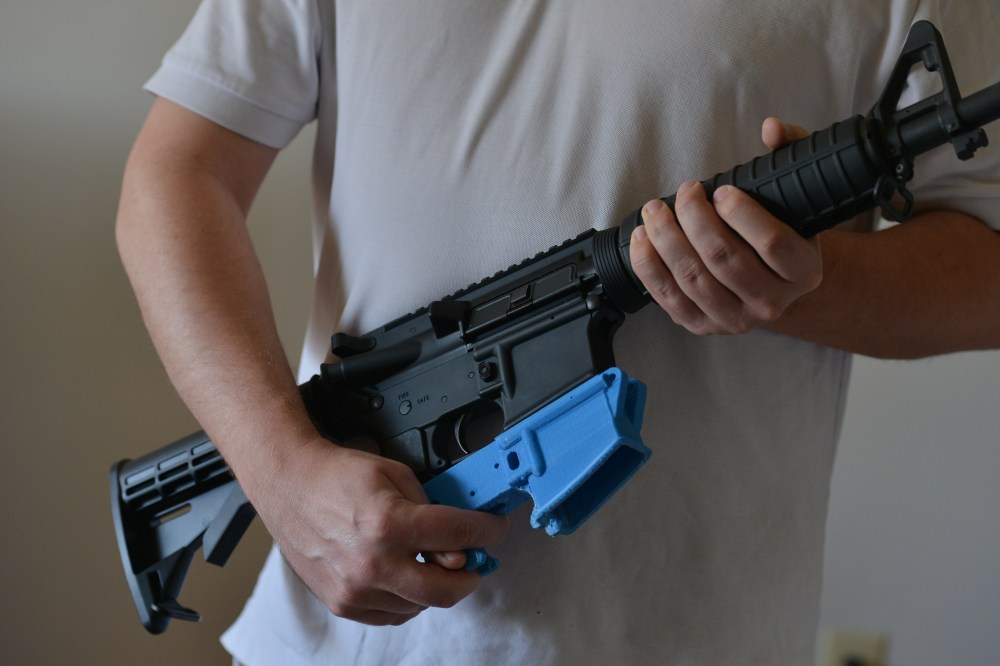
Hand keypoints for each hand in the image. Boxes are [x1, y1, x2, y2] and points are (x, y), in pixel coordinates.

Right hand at [245, 435, 509, 625]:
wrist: (289, 485)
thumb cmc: (337, 476)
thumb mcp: (396, 475)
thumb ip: (433, 510)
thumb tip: (459, 547)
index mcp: (388, 523)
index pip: (459, 536)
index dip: (488, 532)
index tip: (495, 530)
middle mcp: (372, 563)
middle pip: (446, 589)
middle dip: (471, 576)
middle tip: (475, 562)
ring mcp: (356, 589)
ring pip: (421, 606)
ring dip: (436, 586)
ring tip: (430, 561)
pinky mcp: (343, 603)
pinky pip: (393, 614)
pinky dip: (408, 599)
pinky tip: (405, 574)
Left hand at [629, 118, 821, 334]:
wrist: (770, 281)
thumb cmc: (779, 231)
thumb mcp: (794, 194)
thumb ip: (791, 152)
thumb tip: (771, 128)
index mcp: (804, 271)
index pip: (773, 243)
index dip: (742, 214)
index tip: (721, 191)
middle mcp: (773, 303)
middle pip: (725, 259)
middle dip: (695, 220)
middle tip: (684, 192)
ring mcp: (737, 319)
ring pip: (694, 279)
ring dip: (667, 240)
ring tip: (655, 211)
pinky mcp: (703, 325)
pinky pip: (669, 299)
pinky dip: (649, 267)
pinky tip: (642, 239)